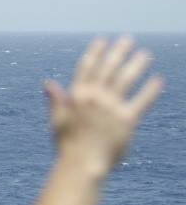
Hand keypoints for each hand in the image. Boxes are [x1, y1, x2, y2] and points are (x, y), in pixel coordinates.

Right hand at [44, 36, 162, 177]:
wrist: (81, 165)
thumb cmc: (68, 145)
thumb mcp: (57, 120)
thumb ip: (56, 101)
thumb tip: (47, 83)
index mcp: (76, 96)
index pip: (87, 68)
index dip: (95, 53)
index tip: (102, 40)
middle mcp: (94, 98)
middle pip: (108, 69)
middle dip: (118, 52)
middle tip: (128, 39)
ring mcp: (110, 108)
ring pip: (126, 79)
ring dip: (136, 65)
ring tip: (145, 55)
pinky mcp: (127, 120)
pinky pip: (141, 101)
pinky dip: (150, 90)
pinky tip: (157, 80)